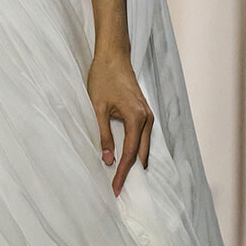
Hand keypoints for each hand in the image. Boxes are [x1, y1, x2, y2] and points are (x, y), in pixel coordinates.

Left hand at [87, 49, 152, 196]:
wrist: (113, 56)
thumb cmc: (103, 78)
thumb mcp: (97, 108)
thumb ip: (103, 135)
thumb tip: (107, 160)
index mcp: (136, 118)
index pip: (130, 154)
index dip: (122, 173)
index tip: (115, 189)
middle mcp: (147, 118)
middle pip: (140, 153)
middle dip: (130, 173)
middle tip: (119, 190)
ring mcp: (148, 114)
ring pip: (144, 146)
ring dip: (135, 162)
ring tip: (124, 178)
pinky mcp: (144, 111)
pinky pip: (144, 137)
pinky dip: (137, 149)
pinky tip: (130, 158)